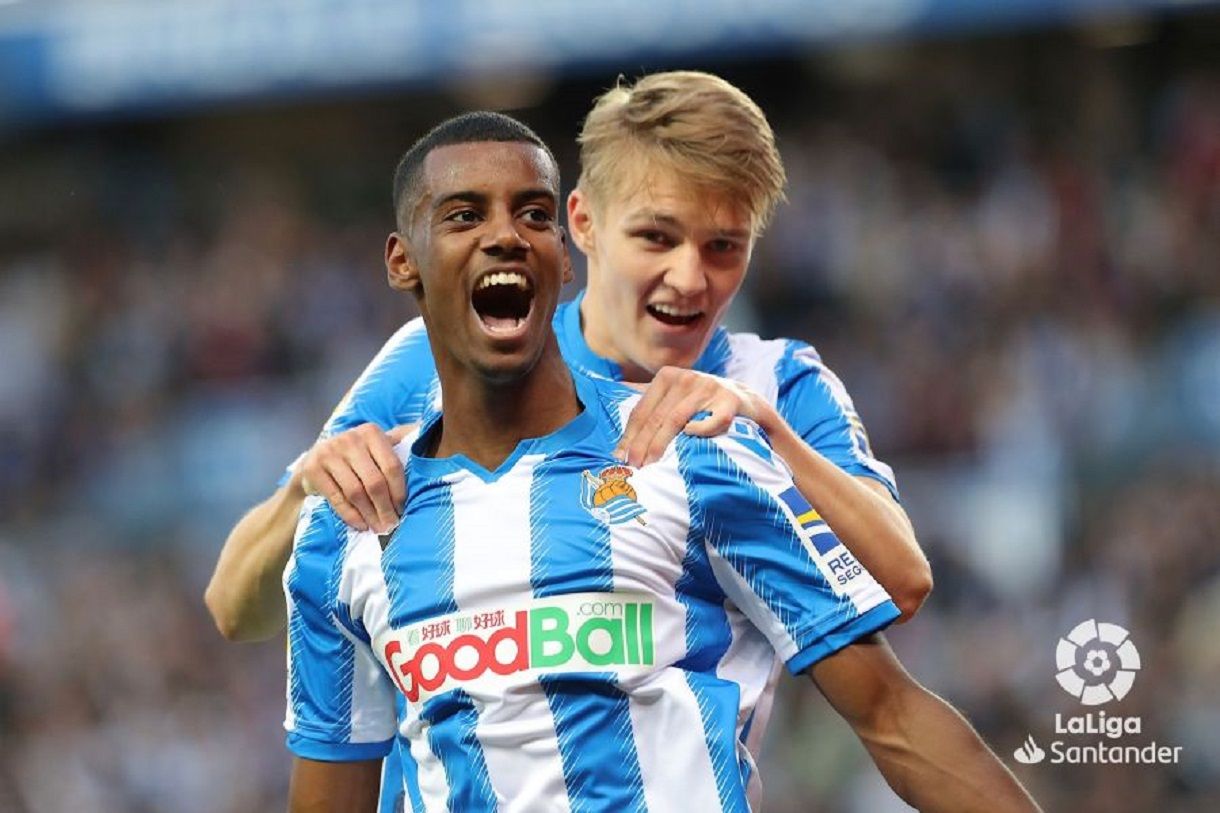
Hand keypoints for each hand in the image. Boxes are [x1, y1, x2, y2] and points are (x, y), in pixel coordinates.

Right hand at [299, 423, 414, 532]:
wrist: (313, 462)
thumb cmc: (356, 458)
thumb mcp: (375, 448)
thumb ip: (398, 450)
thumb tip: (431, 453)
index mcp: (371, 432)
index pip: (392, 466)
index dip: (400, 492)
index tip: (404, 510)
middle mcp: (350, 438)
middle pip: (374, 481)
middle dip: (385, 508)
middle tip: (392, 526)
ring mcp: (329, 452)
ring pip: (356, 492)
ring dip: (370, 515)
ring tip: (379, 529)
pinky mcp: (312, 468)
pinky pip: (337, 498)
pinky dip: (351, 515)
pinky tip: (361, 525)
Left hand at [615, 367, 769, 466]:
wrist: (745, 401)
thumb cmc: (702, 405)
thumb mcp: (674, 397)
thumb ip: (650, 409)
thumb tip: (617, 439)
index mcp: (667, 376)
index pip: (642, 410)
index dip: (629, 435)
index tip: (621, 457)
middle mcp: (686, 378)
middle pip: (656, 417)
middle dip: (642, 445)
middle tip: (634, 467)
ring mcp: (709, 388)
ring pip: (677, 419)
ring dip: (662, 444)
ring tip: (652, 464)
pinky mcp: (730, 401)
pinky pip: (713, 420)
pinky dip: (700, 430)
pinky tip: (689, 438)